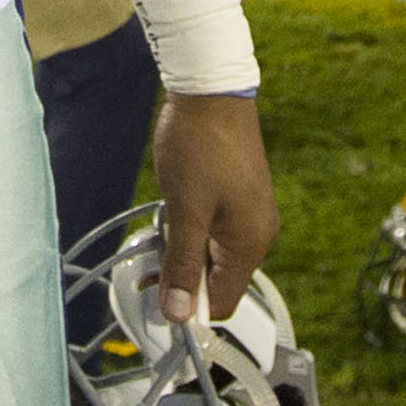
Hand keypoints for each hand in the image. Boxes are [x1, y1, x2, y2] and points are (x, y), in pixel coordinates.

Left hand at [152, 93, 280, 323]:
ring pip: (214, 255)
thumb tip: (178, 314)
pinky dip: (192, 232)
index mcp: (251, 243)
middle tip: (147, 266)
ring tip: (158, 232)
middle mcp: (258, 233)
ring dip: (184, 252)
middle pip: (219, 281)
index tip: (156, 300)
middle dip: (183, 279)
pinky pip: (215, 231)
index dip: (190, 309)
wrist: (210, 91)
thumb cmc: (200, 145)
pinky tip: (173, 213)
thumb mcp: (185, 211)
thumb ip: (183, 264)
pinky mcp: (240, 197)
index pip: (224, 303)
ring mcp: (250, 214)